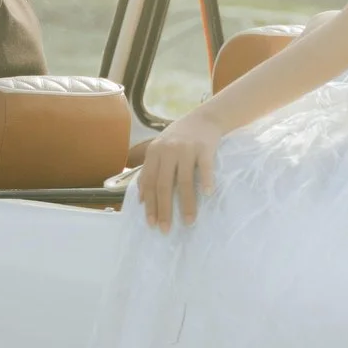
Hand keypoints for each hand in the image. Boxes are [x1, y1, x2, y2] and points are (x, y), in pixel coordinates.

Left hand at [137, 111, 223, 231]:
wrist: (204, 118)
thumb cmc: (180, 138)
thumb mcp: (160, 150)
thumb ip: (150, 171)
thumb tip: (141, 199)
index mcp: (154, 152)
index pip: (149, 183)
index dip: (149, 204)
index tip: (151, 224)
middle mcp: (168, 150)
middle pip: (164, 185)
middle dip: (164, 210)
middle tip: (166, 229)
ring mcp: (187, 149)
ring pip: (184, 180)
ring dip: (187, 204)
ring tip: (188, 221)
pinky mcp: (205, 148)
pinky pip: (205, 167)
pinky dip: (206, 181)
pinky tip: (207, 195)